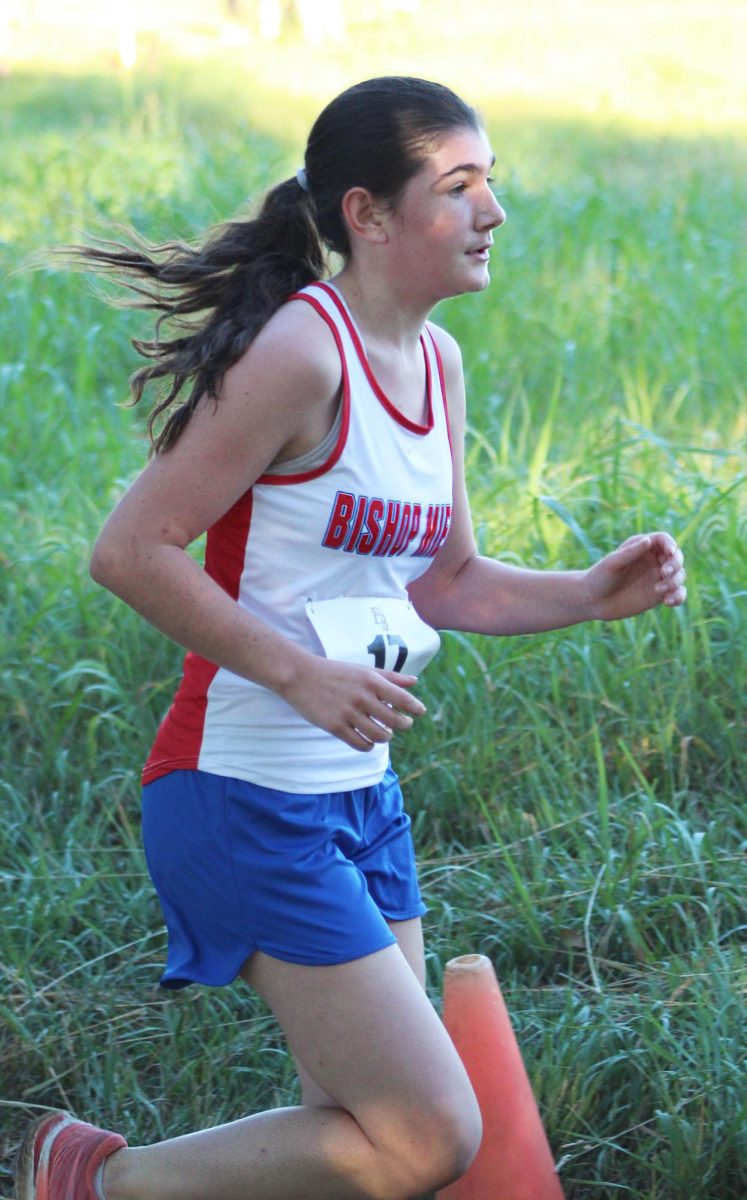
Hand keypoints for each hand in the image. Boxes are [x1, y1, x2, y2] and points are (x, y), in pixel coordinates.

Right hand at [280, 656, 425, 751]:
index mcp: (371, 681)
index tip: (419, 712)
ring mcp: (348, 713)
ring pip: (380, 736)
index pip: (402, 699)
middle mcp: (362, 697)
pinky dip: (369, 746)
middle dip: (404, 724)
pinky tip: (368, 741)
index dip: (415, 708)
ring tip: (385, 733)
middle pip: (395, 721)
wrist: (300, 676)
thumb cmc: (335, 672)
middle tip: (403, 723)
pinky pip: (360, 744)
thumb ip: (389, 677)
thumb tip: (414, 682)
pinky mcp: (335, 727)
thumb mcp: (363, 670)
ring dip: (386, 737)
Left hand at [583, 532, 686, 621]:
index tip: (670, 553)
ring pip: (679, 575)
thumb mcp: (613, 563)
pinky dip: (679, 596)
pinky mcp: (659, 595)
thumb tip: (648, 540)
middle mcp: (652, 561)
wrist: (592, 601)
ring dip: (675, 581)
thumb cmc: (599, 578)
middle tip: (664, 572)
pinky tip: (668, 601)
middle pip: (676, 557)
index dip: (671, 544)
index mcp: (641, 547)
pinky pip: (677, 593)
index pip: (664, 540)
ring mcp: (657, 578)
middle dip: (675, 563)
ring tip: (658, 590)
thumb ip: (631, 553)